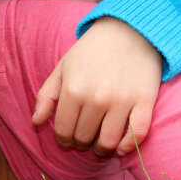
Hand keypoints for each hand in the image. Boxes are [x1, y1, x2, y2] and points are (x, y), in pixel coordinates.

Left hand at [32, 18, 161, 156]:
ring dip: (101, 149)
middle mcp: (96, 98)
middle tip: (84, 136)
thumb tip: (36, 122)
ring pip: (107, 142)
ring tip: (100, 144)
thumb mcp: (63, 67)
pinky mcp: (144, 101)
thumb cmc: (92, 51)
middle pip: (84, 138)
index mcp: (73, 89)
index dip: (63, 139)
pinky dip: (127, 146)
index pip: (63, 131)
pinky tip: (120, 146)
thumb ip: (46, 95)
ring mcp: (121, 101)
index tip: (68, 137)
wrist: (129, 30)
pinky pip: (136, 135)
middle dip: (81, 142)